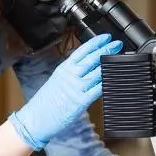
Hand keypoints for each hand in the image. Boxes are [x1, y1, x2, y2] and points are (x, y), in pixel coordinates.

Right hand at [9, 34, 121, 149]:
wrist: (35, 118)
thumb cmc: (45, 102)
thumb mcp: (56, 80)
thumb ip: (71, 72)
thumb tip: (86, 67)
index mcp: (64, 68)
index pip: (82, 50)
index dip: (96, 42)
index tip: (106, 37)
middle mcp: (70, 76)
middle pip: (92, 59)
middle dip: (107, 50)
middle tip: (117, 44)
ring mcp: (76, 88)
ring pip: (97, 72)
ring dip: (110, 65)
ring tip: (119, 59)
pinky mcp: (80, 102)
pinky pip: (97, 90)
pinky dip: (107, 84)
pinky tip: (114, 79)